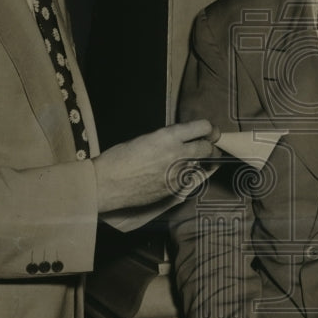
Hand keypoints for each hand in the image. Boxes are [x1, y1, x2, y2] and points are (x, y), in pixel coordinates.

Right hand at [93, 119, 218, 212]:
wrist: (107, 184)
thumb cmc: (119, 159)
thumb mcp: (146, 139)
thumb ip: (167, 139)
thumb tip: (181, 142)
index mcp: (169, 136)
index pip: (203, 127)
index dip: (209, 129)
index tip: (209, 132)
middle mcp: (178, 154)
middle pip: (208, 148)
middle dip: (210, 147)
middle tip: (208, 148)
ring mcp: (178, 174)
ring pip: (200, 166)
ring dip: (199, 164)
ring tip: (188, 163)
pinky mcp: (175, 190)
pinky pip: (188, 181)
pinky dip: (186, 177)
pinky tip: (174, 176)